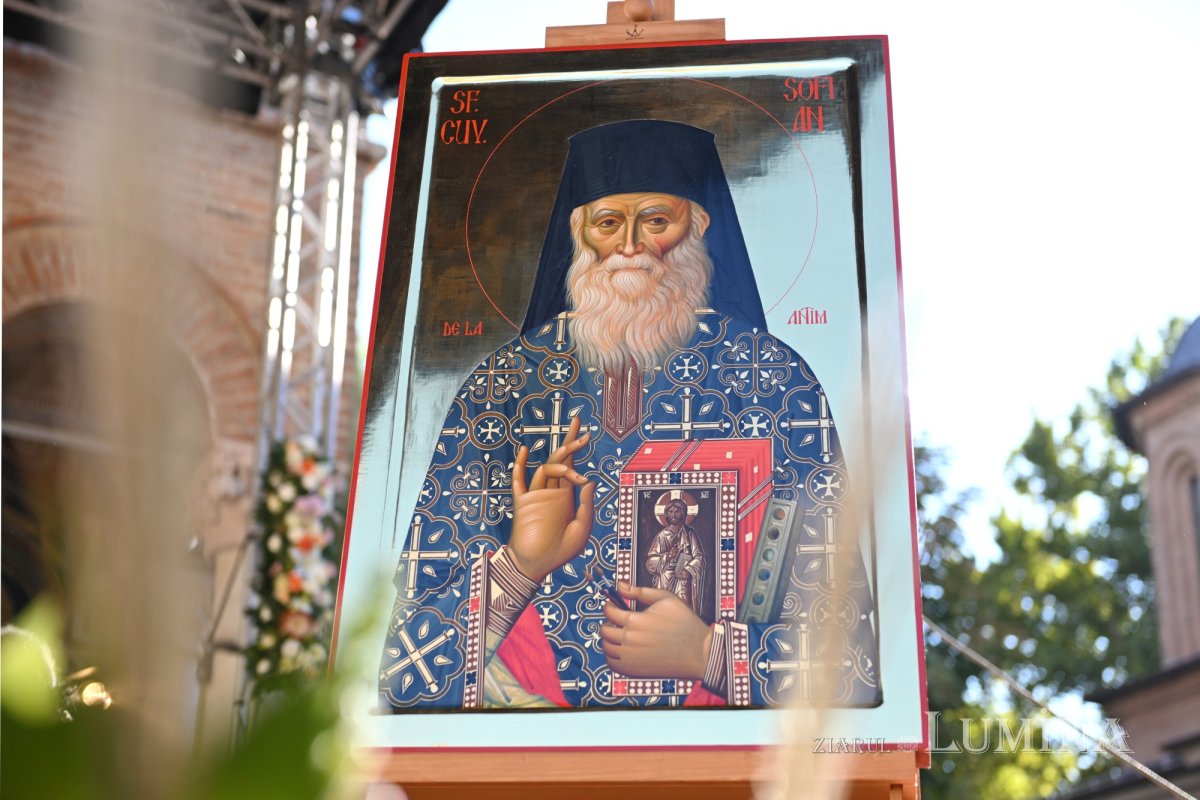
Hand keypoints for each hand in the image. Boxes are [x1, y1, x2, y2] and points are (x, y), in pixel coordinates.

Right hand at [508, 416, 595, 581]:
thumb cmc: (561, 551)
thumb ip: (585, 505)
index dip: (577, 449)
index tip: (586, 434)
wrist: (538, 566)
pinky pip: (519, 481)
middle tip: (578, 425)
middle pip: (559, 460)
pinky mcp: (523, 503)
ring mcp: (536, 496)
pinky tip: (523, 451)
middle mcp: (552, 492)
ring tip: (570, 461)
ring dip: (558, 462)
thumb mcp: (582, 528)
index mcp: (566, 496)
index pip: (572, 467)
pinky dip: (520, 466)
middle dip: (569, 442)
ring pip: (545, 469)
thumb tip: (588, 480)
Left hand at [600, 582, 712, 679]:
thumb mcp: (665, 598)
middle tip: (618, 621)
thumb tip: (620, 585)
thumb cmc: (685, 624)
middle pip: (605, 630)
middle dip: (609, 622)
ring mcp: (631, 657)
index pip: (609, 611)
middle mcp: (629, 640)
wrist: (699, 652)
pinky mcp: (634, 671)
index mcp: (635, 620)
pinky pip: (612, 664)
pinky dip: (612, 656)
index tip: (613, 605)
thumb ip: (639, 591)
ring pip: (606, 647)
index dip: (610, 605)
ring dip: (609, 639)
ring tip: (620, 635)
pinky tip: (623, 650)